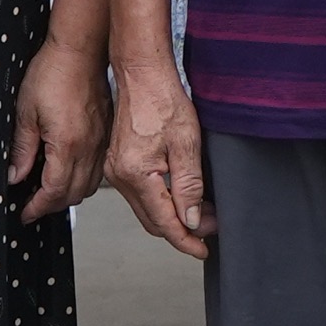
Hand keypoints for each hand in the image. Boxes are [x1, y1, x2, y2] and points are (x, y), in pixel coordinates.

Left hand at [11, 38, 111, 223]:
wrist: (80, 49)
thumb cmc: (53, 72)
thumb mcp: (26, 112)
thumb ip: (22, 149)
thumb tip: (16, 176)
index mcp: (68, 145)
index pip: (54, 192)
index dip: (37, 207)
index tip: (25, 213)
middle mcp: (90, 147)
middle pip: (74, 194)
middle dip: (52, 205)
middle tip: (33, 204)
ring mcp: (101, 140)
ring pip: (89, 184)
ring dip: (69, 194)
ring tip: (49, 190)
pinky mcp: (106, 132)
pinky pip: (98, 168)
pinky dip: (83, 178)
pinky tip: (69, 170)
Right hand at [107, 53, 215, 257]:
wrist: (142, 75)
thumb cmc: (163, 100)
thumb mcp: (186, 142)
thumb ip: (189, 185)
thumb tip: (192, 220)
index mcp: (135, 174)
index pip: (163, 222)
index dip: (185, 240)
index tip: (203, 249)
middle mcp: (120, 177)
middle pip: (152, 221)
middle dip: (182, 230)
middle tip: (210, 230)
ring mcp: (116, 171)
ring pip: (146, 210)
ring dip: (172, 216)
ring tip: (202, 214)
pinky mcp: (119, 164)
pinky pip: (141, 195)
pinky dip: (161, 202)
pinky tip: (181, 197)